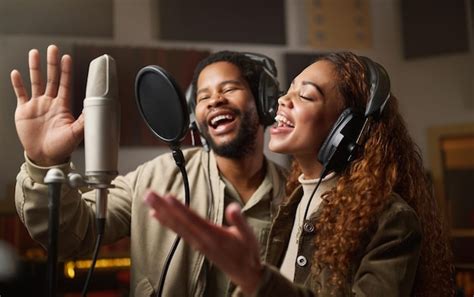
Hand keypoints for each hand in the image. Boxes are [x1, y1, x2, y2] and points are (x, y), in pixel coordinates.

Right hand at [11, 44, 83, 165]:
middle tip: (53, 48)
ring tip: (34, 53)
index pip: (65, 84)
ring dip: (35, 68)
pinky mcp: (24, 111)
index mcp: (63, 106)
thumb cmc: (62, 147)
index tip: (67, 58)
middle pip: (51, 78)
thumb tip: (96, 111)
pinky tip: (16, 73)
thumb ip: (84, 121)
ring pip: (36, 82)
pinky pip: (20, 94)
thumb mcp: (76, 134)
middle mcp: (50, 102)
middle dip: (52, 63)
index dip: (66, 71)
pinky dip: (18, 84)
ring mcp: (37, 105)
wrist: (45, 157)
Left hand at [144, 191, 262, 295]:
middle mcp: (200, 239)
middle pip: (178, 221)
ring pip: (175, 225)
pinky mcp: (195, 243)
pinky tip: (156, 215)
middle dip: (162, 207)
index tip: (167, 197)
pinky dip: (166, 222)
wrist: (244, 273)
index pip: (192, 219)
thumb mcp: (248, 235)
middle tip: (148, 195)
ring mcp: (196, 242)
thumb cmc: (246, 251)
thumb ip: (239, 221)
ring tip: (148, 200)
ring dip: (160, 212)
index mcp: (213, 235)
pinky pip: (177, 231)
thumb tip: (233, 208)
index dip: (179, 208)